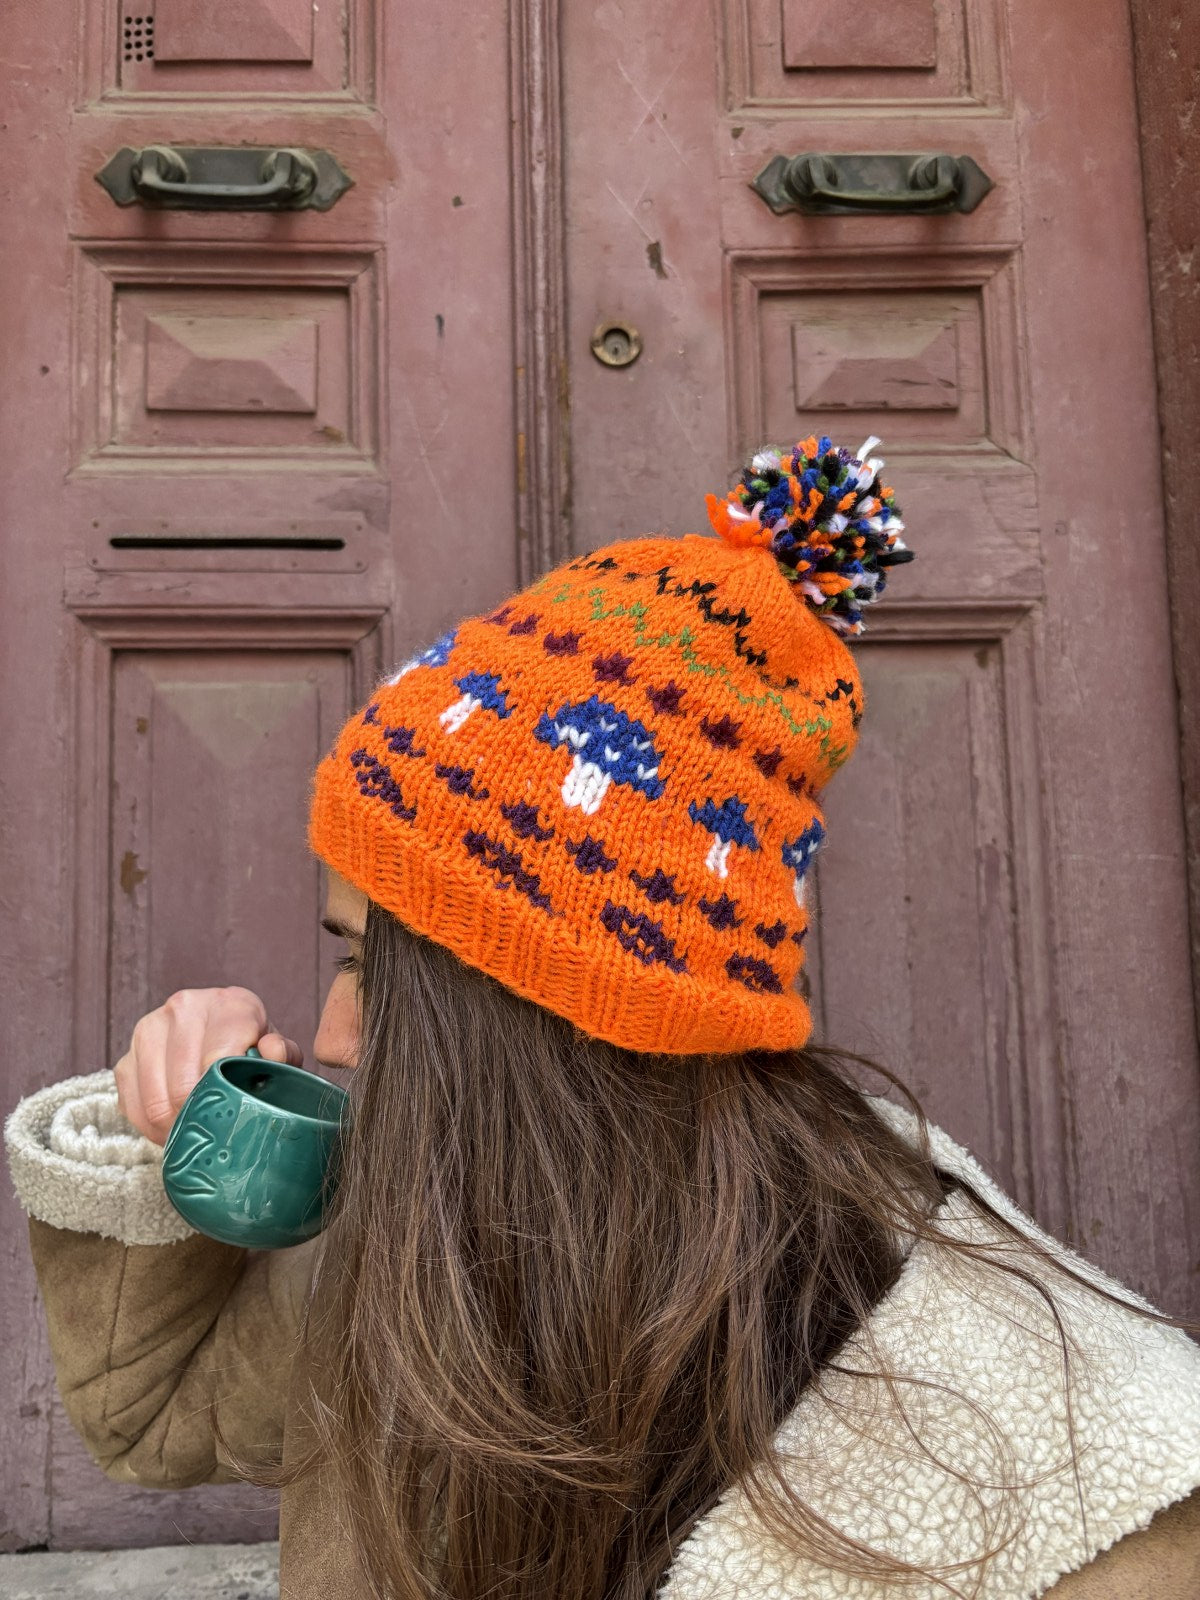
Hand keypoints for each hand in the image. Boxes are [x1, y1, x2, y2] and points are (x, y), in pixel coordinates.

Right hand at [113, 986, 302, 1145]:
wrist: (221, 1034)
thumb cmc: (252, 1048)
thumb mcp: (277, 1051)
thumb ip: (282, 1053)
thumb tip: (273, 1051)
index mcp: (229, 1004)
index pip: (217, 1060)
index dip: (224, 1097)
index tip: (233, 1117)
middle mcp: (184, 1008)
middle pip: (182, 1085)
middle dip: (198, 1119)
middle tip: (212, 1137)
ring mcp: (149, 1030)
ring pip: (154, 1100)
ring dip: (173, 1127)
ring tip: (193, 1134)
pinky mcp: (126, 1057)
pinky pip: (132, 1106)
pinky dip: (151, 1128)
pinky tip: (172, 1127)